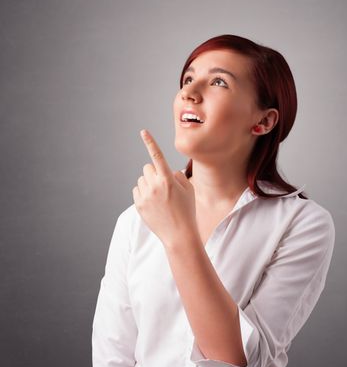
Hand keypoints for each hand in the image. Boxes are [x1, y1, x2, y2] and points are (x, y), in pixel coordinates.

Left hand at [132, 129, 197, 247]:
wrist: (179, 234)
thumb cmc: (187, 210)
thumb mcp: (188, 189)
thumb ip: (177, 175)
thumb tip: (167, 172)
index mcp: (168, 180)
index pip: (157, 156)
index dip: (150, 142)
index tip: (143, 131)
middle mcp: (154, 186)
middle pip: (147, 167)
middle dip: (154, 172)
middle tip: (163, 185)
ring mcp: (145, 196)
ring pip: (141, 179)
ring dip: (149, 183)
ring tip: (160, 197)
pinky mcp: (138, 205)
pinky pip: (137, 190)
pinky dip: (144, 193)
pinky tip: (154, 203)